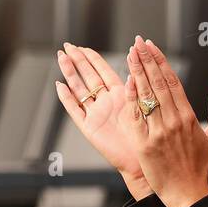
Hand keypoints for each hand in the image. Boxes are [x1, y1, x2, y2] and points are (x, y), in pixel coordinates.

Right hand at [54, 41, 151, 200]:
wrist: (142, 161)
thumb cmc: (147, 137)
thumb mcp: (142, 108)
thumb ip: (134, 91)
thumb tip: (134, 71)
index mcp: (119, 95)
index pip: (102, 70)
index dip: (92, 57)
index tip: (82, 46)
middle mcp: (105, 102)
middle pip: (87, 76)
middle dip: (77, 60)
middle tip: (67, 45)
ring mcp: (95, 113)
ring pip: (79, 88)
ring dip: (70, 73)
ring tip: (61, 57)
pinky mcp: (89, 127)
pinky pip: (75, 110)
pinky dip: (67, 98)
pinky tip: (59, 86)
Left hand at [126, 34, 207, 206]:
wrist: (188, 194)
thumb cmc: (200, 168)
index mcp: (189, 117)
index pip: (172, 82)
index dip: (161, 62)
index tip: (152, 46)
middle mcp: (174, 121)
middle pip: (158, 83)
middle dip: (147, 60)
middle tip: (138, 41)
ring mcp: (159, 132)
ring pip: (147, 95)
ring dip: (137, 72)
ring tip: (130, 53)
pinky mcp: (145, 144)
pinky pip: (136, 116)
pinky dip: (131, 98)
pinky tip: (126, 82)